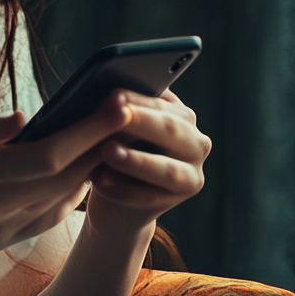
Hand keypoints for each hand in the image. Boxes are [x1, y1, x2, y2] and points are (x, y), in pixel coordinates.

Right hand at [0, 94, 134, 267]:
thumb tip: (29, 117)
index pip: (48, 156)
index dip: (87, 132)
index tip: (113, 105)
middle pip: (67, 179)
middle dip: (103, 145)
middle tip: (128, 113)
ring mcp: (5, 231)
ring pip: (65, 200)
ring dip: (94, 169)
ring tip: (112, 137)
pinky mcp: (6, 241)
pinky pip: (52, 217)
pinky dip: (73, 192)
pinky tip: (82, 171)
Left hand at [86, 87, 210, 237]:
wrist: (113, 188)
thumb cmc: (113, 144)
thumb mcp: (113, 125)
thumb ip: (116, 112)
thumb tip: (109, 101)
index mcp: (178, 112)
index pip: (158, 102)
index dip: (135, 99)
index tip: (112, 97)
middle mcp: (194, 139)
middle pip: (169, 129)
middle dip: (139, 123)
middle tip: (111, 117)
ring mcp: (193, 171)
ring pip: (167, 169)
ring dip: (136, 161)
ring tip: (108, 152)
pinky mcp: (181, 198)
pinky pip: (152, 196)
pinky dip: (124, 190)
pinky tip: (100, 182)